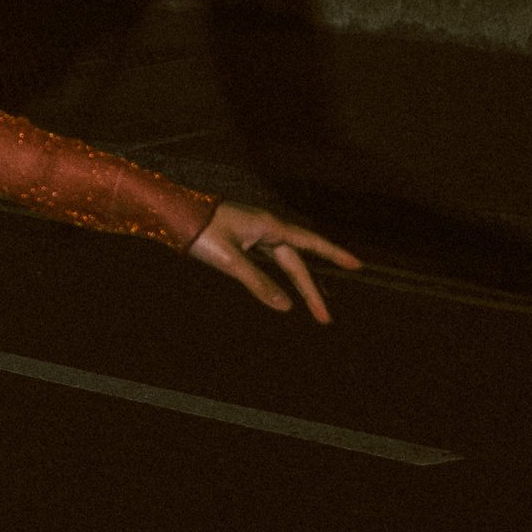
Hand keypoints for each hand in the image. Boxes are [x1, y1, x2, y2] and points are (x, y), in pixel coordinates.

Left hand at [186, 201, 358, 321]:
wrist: (173, 212)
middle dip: (312, 290)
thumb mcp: (230, 260)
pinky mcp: (241, 238)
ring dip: (298, 284)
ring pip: (284, 262)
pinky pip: (269, 259)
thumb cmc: (201, 231)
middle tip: (325, 319)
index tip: (358, 265)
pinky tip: (282, 287)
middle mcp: (266, 228)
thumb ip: (258, 283)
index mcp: (269, 227)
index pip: (311, 244)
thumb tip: (286, 307)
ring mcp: (254, 232)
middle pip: (297, 263)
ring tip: (313, 306)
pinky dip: (279, 275)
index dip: (335, 255)